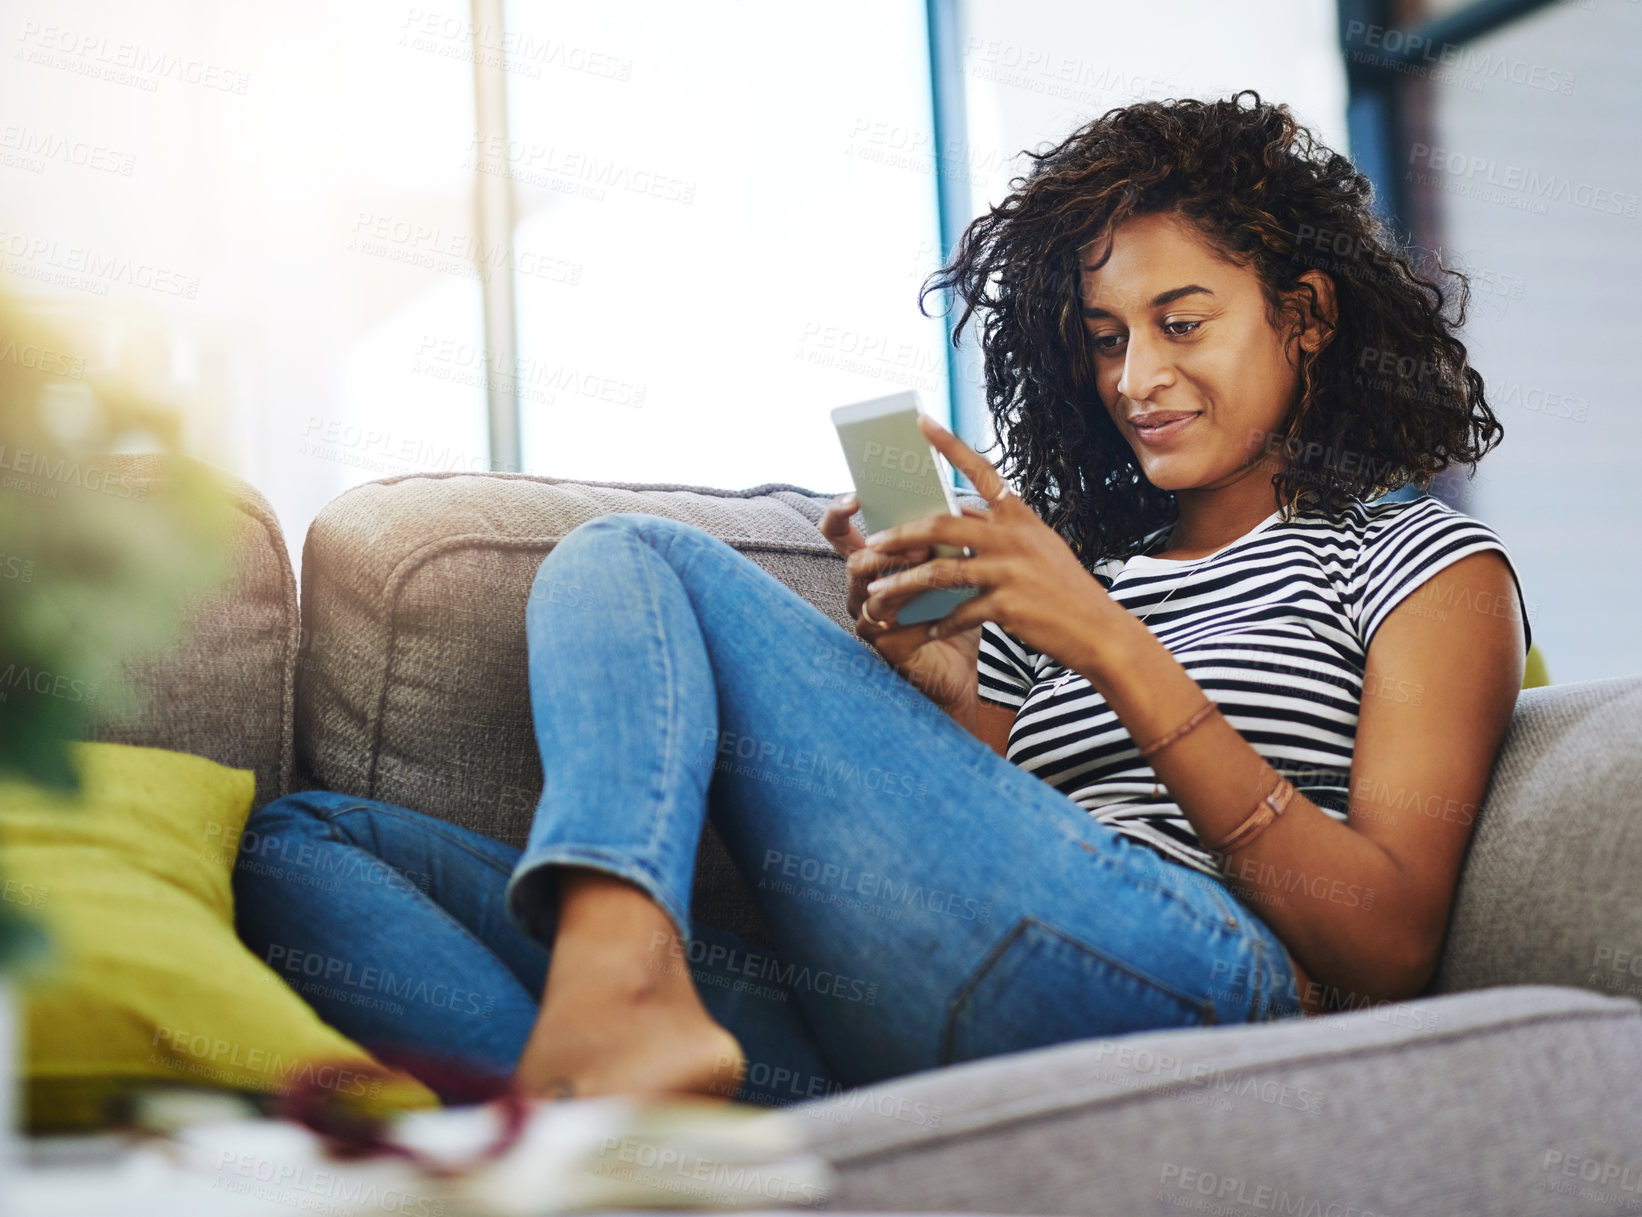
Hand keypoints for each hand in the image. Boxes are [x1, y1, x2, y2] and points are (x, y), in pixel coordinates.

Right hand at [816, 490, 983, 709]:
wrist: (962, 663)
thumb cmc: (952, 609)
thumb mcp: (949, 566)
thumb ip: (942, 538)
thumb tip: (954, 506)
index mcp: (872, 564)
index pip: (838, 534)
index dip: (837, 514)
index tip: (856, 497)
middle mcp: (862, 591)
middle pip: (855, 563)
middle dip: (887, 552)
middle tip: (922, 545)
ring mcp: (869, 620)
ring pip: (874, 596)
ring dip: (905, 582)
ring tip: (935, 570)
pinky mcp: (884, 647)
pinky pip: (894, 630)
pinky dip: (920, 619)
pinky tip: (943, 614)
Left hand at [856, 413, 1119, 679]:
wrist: (1098, 629)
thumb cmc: (1064, 588)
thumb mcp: (1037, 546)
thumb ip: (998, 530)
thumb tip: (958, 516)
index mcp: (1019, 515)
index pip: (981, 470)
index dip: (949, 446)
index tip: (921, 422)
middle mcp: (1013, 537)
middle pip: (942, 525)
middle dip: (901, 534)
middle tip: (873, 542)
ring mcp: (1010, 570)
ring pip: (941, 571)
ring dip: (904, 583)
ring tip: (879, 592)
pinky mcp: (1008, 605)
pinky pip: (959, 613)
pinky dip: (939, 624)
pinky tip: (926, 630)